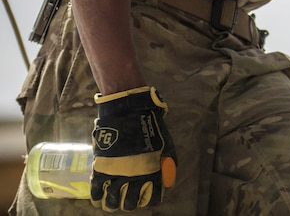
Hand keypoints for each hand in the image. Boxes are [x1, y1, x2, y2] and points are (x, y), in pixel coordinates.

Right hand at [90, 86, 177, 210]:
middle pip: (131, 203)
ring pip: (112, 201)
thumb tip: (166, 182)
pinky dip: (97, 198)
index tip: (147, 196)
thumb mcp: (167, 145)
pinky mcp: (100, 168)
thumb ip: (167, 165)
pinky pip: (96, 191)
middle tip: (129, 198)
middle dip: (131, 202)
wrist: (128, 112)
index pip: (152, 198)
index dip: (150, 199)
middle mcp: (134, 177)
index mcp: (153, 172)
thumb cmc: (150, 127)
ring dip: (114, 203)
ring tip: (114, 202)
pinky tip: (99, 199)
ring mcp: (116, 174)